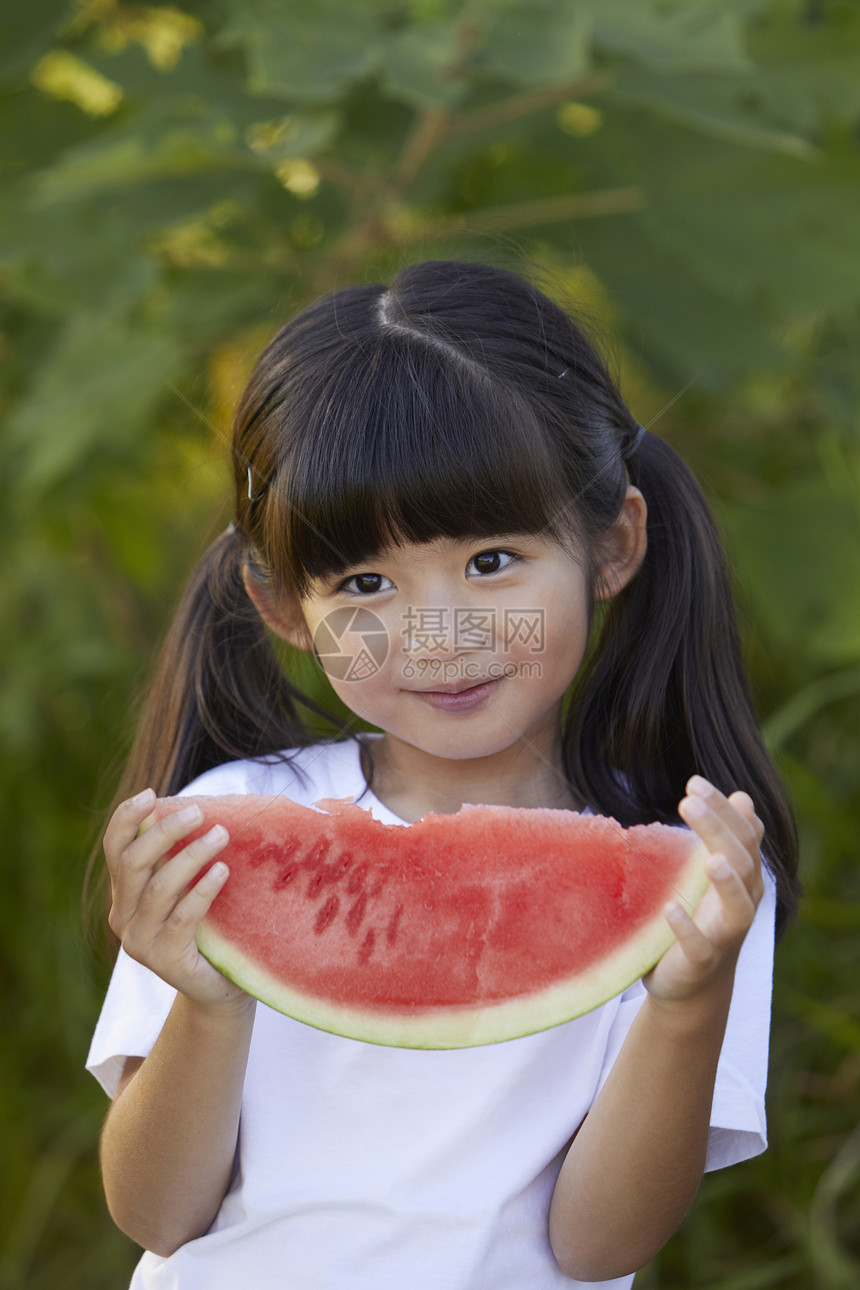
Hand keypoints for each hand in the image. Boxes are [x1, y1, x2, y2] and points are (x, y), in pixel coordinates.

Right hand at [104, 789, 247, 1009]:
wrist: (218, 986)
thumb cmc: (207, 927)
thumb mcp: (187, 887)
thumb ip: (182, 857)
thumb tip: (203, 806)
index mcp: (123, 893)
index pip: (115, 849)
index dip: (127, 818)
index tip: (151, 794)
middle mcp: (122, 916)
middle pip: (133, 863)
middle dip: (164, 831)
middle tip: (198, 811)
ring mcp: (140, 941)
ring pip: (159, 888)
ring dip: (191, 856)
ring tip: (221, 835)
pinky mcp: (165, 961)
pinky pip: (183, 917)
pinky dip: (202, 890)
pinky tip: (222, 872)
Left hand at [644, 776, 764, 1006]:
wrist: (692, 984)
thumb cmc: (700, 918)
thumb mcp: (708, 875)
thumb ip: (723, 838)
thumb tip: (743, 796)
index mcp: (742, 876)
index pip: (744, 834)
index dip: (723, 808)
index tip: (693, 783)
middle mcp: (741, 902)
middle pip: (741, 860)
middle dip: (718, 829)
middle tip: (688, 801)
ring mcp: (724, 933)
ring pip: (739, 908)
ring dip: (727, 883)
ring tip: (710, 859)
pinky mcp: (702, 961)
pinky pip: (701, 946)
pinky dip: (688, 928)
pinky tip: (670, 910)